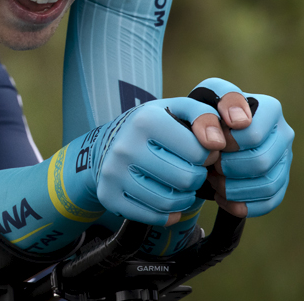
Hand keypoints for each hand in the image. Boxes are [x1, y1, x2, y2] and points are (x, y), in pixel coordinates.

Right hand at [89, 98, 222, 225]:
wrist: (109, 143)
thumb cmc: (154, 126)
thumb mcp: (178, 110)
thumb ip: (205, 116)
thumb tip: (217, 143)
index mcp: (145, 120)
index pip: (198, 151)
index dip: (207, 155)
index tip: (200, 152)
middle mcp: (126, 146)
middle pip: (186, 179)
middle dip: (196, 177)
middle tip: (190, 169)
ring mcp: (114, 172)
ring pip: (170, 202)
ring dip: (184, 197)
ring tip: (180, 185)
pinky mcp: (109, 195)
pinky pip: (153, 217)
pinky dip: (167, 213)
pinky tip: (165, 197)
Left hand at [189, 78, 293, 218]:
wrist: (207, 130)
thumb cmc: (205, 113)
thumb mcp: (203, 102)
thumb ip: (213, 108)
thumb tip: (235, 125)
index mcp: (268, 109)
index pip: (253, 134)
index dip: (229, 143)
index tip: (213, 143)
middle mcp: (282, 134)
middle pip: (261, 162)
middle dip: (229, 167)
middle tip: (210, 164)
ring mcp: (284, 159)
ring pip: (267, 185)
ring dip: (234, 188)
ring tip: (213, 180)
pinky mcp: (280, 182)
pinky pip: (268, 202)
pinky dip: (242, 205)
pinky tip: (221, 197)